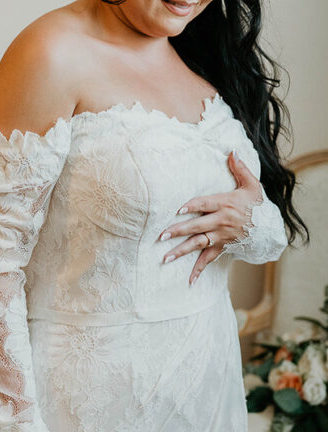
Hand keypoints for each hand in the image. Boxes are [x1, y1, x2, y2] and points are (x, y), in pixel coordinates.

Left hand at [160, 151, 261, 284]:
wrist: (270, 228)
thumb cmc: (257, 205)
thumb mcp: (252, 185)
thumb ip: (240, 168)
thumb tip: (231, 151)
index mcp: (225, 204)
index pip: (205, 204)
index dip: (192, 206)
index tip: (178, 210)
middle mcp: (221, 221)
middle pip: (197, 226)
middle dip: (179, 231)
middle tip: (161, 235)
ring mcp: (221, 236)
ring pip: (199, 244)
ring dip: (181, 251)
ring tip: (165, 257)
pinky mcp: (222, 247)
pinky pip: (209, 259)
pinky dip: (199, 270)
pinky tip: (189, 280)